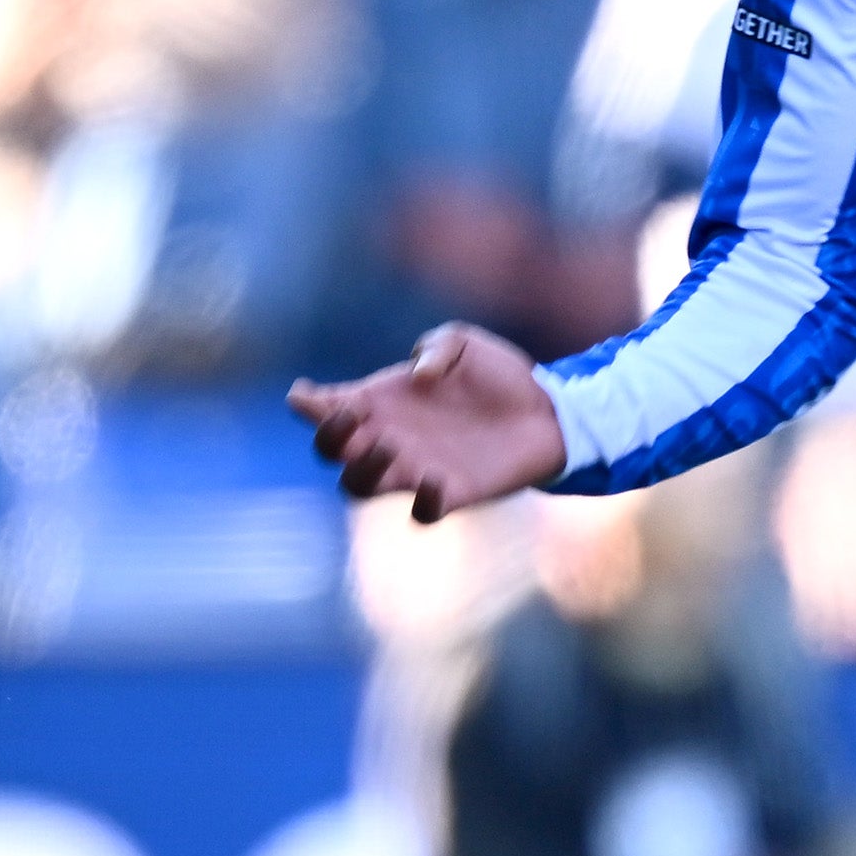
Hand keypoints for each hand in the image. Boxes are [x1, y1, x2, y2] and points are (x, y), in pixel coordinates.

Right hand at [289, 323, 567, 523]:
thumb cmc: (498, 375)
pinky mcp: (452, 493)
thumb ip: (437, 347)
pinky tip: (437, 478)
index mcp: (382, 401)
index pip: (327, 408)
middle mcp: (389, 438)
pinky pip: (422, 512)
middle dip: (329, 438)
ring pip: (359, 487)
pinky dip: (422, 502)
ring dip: (364, 469)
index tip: (306, 396)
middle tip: (355, 420)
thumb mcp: (464, 343)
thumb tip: (418, 376)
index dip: (307, 405)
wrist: (549, 411)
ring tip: (392, 445)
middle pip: (331, 453)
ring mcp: (416, 469)